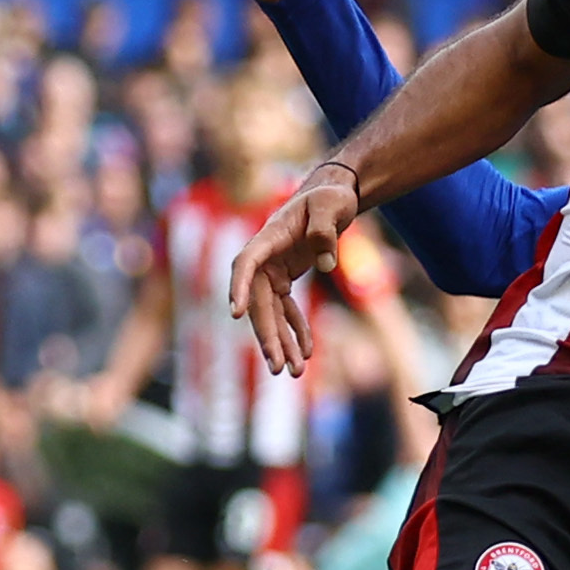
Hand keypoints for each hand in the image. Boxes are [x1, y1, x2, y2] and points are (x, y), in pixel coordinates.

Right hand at [226, 165, 358, 373]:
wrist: (334, 196)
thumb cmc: (331, 197)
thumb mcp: (332, 205)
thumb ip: (326, 230)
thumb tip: (326, 264)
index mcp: (269, 236)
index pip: (246, 263)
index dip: (239, 287)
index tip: (235, 313)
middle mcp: (265, 257)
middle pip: (259, 301)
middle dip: (268, 335)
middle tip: (277, 367)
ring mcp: (273, 270)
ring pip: (270, 312)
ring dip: (281, 342)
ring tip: (294, 372)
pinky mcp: (284, 279)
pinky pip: (285, 310)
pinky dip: (296, 331)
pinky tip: (306, 353)